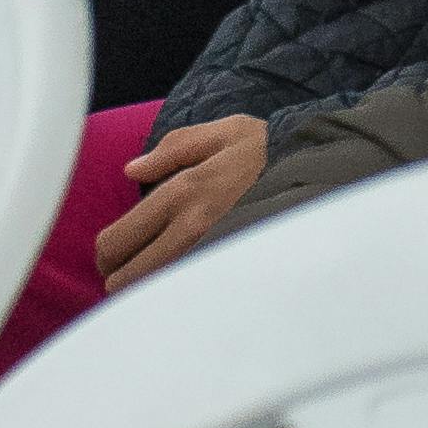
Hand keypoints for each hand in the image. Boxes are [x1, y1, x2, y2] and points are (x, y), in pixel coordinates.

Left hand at [94, 114, 271, 285]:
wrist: (321, 174)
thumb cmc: (271, 151)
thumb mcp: (223, 132)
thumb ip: (172, 149)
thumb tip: (132, 170)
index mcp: (182, 192)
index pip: (116, 241)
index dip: (105, 256)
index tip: (113, 256)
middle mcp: (191, 229)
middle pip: (127, 277)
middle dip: (118, 277)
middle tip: (128, 271)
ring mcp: (212, 255)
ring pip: (155, 293)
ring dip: (147, 290)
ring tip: (156, 279)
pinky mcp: (233, 269)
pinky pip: (190, 295)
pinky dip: (178, 294)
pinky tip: (186, 284)